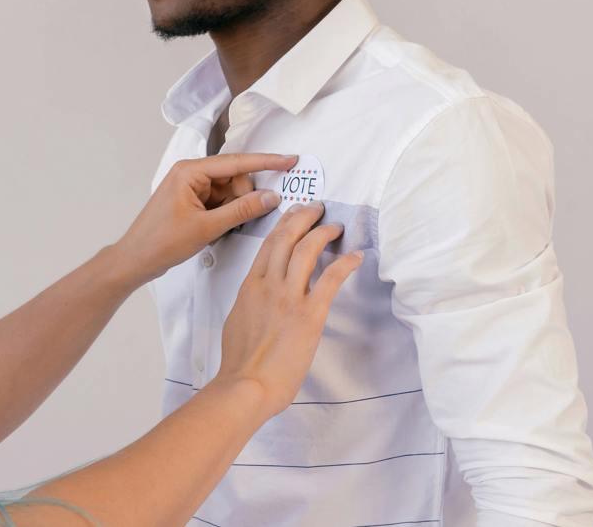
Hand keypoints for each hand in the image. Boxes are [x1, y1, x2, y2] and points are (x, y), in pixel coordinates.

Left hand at [115, 153, 298, 284]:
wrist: (136, 259)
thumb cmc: (161, 241)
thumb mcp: (207, 227)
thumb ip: (241, 210)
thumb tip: (270, 197)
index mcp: (190, 171)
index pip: (236, 162)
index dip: (266, 161)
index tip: (289, 160)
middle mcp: (190, 174)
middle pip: (235, 177)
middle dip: (244, 196)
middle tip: (239, 219)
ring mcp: (191, 188)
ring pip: (229, 191)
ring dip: (234, 208)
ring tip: (221, 227)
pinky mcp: (192, 201)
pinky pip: (220, 201)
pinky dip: (226, 214)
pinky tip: (218, 228)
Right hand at [216, 201, 362, 418]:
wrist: (246, 384)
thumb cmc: (240, 362)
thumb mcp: (237, 321)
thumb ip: (250, 303)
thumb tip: (260, 300)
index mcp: (250, 286)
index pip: (268, 244)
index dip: (284, 224)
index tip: (294, 214)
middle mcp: (268, 284)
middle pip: (286, 238)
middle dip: (303, 217)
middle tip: (317, 209)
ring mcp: (288, 297)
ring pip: (306, 250)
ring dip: (323, 233)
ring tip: (335, 226)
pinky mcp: (308, 314)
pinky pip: (330, 279)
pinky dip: (344, 264)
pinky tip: (355, 256)